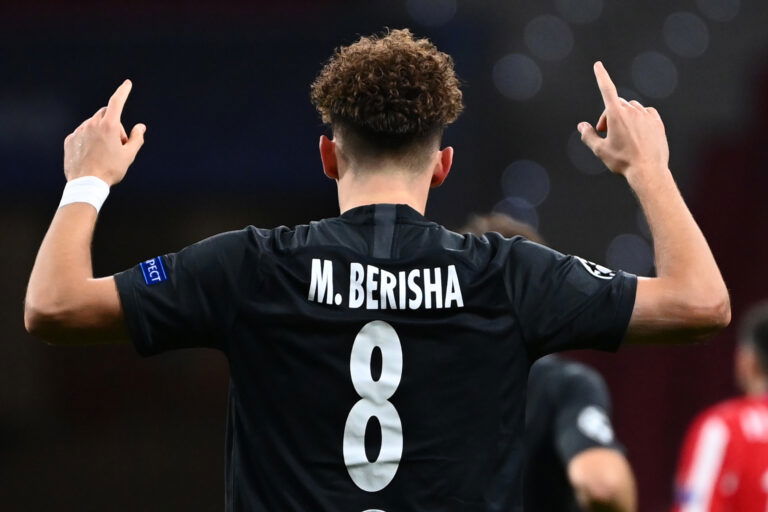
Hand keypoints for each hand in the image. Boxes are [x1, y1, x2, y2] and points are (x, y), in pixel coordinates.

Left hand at [63, 80, 145, 185]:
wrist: (86, 183)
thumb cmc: (110, 169)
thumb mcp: (129, 155)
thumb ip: (136, 138)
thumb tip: (140, 126)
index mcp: (109, 126)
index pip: (116, 102)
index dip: (123, 91)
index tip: (127, 83)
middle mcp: (92, 124)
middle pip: (106, 114)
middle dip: (114, 124)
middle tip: (118, 143)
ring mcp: (79, 131)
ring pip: (93, 125)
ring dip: (101, 133)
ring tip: (103, 153)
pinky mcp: (70, 139)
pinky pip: (82, 134)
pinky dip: (88, 140)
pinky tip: (92, 155)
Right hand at [577, 62, 668, 178]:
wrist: (648, 171)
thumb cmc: (622, 161)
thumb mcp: (600, 150)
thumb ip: (588, 135)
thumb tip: (582, 125)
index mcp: (616, 115)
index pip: (607, 89)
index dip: (601, 76)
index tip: (598, 65)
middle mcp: (632, 111)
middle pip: (617, 105)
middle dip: (609, 116)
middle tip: (606, 133)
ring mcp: (646, 115)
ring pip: (632, 108)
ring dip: (625, 117)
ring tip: (623, 136)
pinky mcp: (657, 122)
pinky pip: (646, 113)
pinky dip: (640, 118)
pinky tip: (638, 132)